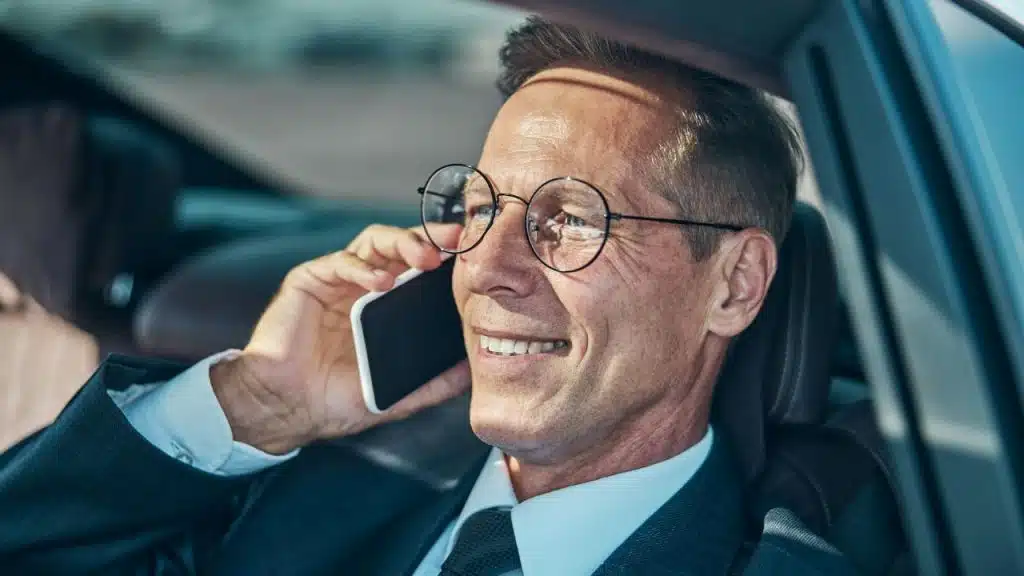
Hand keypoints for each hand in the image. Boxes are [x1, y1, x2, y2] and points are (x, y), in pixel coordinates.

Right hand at [210, 223, 469, 453]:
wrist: (288, 409)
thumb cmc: (337, 400)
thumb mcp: (397, 393)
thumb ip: (434, 382)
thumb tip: (473, 370)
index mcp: (388, 304)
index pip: (422, 268)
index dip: (447, 255)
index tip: (475, 253)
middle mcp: (365, 284)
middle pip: (403, 245)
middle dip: (431, 238)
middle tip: (455, 244)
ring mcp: (338, 279)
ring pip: (374, 242)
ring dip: (403, 243)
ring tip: (424, 258)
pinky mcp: (310, 279)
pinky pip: (340, 262)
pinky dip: (363, 268)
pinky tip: (381, 282)